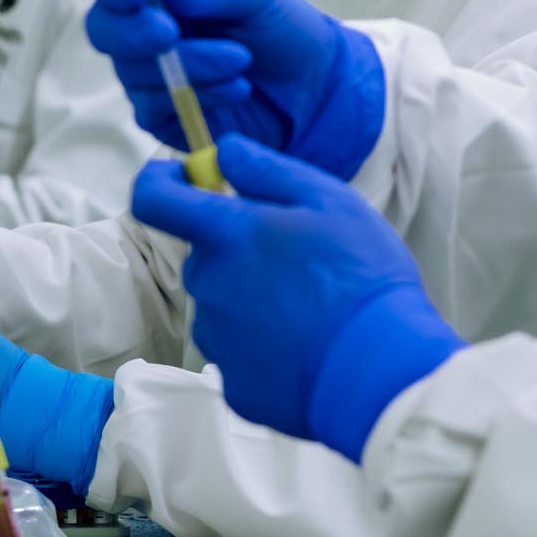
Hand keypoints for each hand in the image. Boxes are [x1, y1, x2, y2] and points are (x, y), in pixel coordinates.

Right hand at [86, 0, 385, 180]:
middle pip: (102, 28)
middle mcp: (144, 27)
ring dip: (189, 65)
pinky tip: (236, 88)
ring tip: (241, 61)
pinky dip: (198, 96)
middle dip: (134, 31)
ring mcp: (147, 74)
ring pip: (134, 71)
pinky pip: (155, 109)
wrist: (316, 90)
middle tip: (171, 32)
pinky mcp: (161, 116)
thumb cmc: (283, 30)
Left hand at [131, 135, 464, 461]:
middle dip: (238, 248)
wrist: (381, 373)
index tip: (183, 176)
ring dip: (252, 297)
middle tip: (296, 257)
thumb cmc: (363, 276)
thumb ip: (267, 170)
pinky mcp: (233, 385)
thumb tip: (223, 150)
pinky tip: (306, 345)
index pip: (155, 198)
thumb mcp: (330, 201)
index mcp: (228, 235)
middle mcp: (209, 286)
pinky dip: (265, 344)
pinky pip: (240, 351)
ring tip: (310, 308)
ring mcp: (217, 340)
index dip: (159, 180)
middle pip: (204, 255)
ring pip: (222, 303)